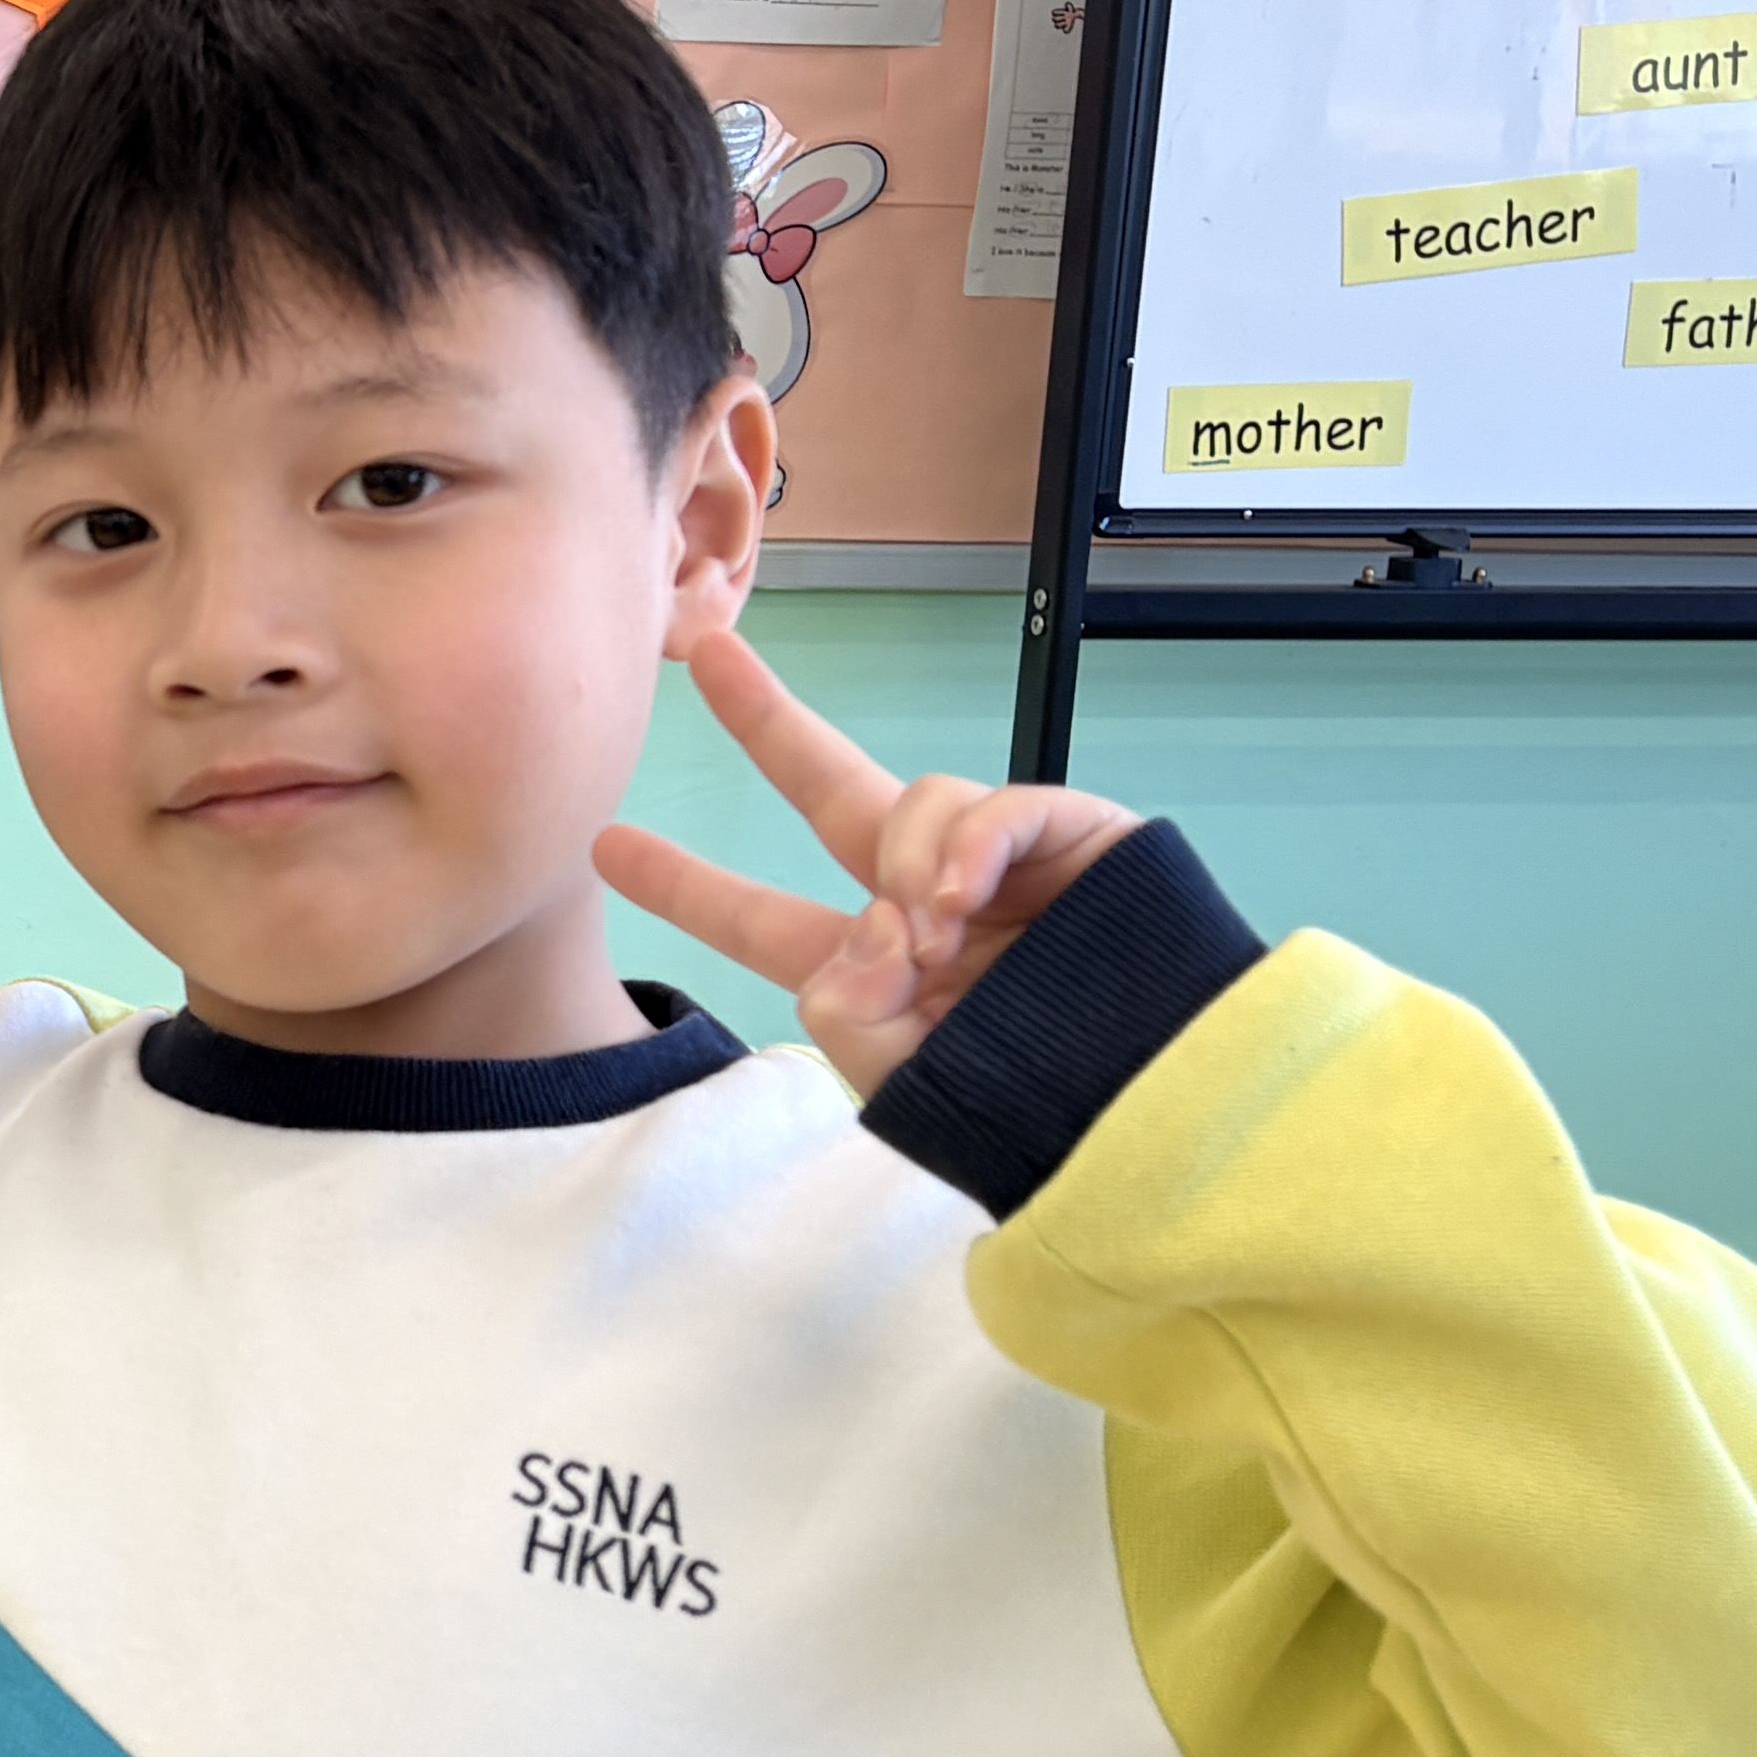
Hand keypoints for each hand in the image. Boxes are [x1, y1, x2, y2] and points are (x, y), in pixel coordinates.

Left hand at [594, 628, 1146, 1099]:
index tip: (607, 845)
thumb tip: (867, 924)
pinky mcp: (1069, 837)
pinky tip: (960, 896)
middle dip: (768, 720)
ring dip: (905, 866)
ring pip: (907, 803)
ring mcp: (998, 863)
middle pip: (830, 790)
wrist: (1150, 1105)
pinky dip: (967, 847)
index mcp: (874, 968)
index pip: (758, 919)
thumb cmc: (1028, 1102)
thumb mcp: (901, 1074)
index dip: (686, 884)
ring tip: (935, 936)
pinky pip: (996, 804)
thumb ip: (842, 1001)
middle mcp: (926, 901)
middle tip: (702, 651)